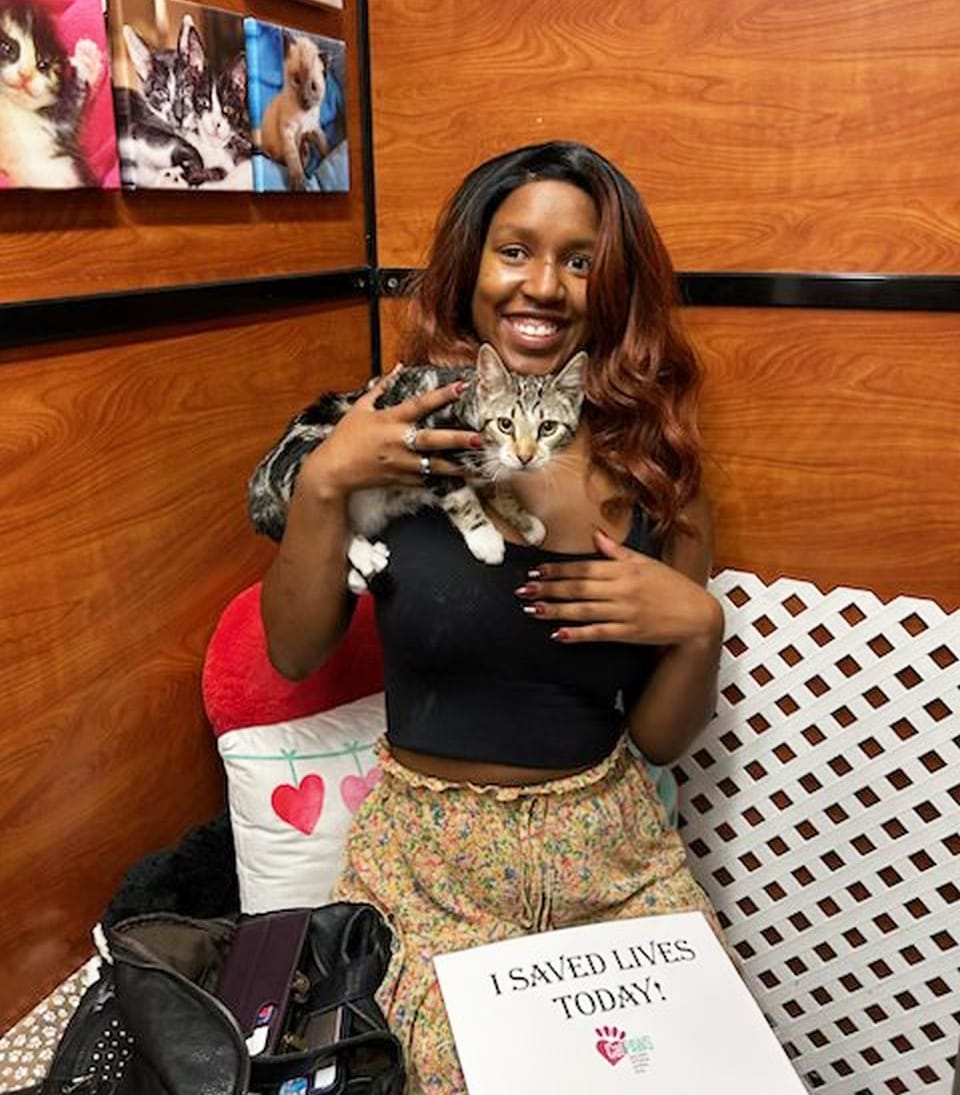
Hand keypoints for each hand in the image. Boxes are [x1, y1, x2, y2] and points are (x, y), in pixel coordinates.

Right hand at [297, 368, 481, 497]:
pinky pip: (425, 479)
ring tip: (477, 467)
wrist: (332, 471)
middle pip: (432, 440)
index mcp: (389, 420)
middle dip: (456, 439)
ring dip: (457, 467)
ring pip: (434, 466)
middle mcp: (398, 442)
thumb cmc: (345, 438)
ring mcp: (400, 463)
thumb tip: (399, 367)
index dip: (441, 395)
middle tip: (478, 438)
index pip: (419, 405)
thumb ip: (382, 387)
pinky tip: (459, 479)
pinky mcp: (400, 479)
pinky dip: (440, 479)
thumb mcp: (360, 408)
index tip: (462, 387)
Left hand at [515, 528, 723, 645]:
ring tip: (531, 609)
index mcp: (624, 569)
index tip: (536, 571)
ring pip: (583, 610)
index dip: (558, 570)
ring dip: (555, 610)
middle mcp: (621, 589)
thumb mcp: (645, 562)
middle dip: (548, 589)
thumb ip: (617, 551)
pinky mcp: (628, 633)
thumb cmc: (672, 586)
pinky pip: (598, 633)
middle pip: (578, 588)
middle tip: (523, 590)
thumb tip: (596, 535)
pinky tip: (558, 634)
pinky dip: (577, 633)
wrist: (697, 615)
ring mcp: (624, 612)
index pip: (584, 568)